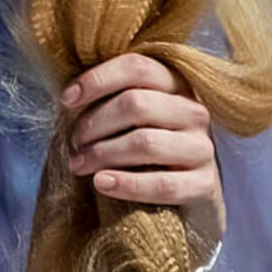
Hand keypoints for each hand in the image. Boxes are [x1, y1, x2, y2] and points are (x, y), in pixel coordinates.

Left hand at [62, 54, 225, 244]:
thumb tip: (69, 98)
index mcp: (175, 85)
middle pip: (136, 104)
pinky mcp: (205, 184)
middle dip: (94, 123)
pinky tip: (102, 182)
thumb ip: (109, 103)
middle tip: (73, 143)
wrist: (185, 204)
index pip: (137, 68)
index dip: (97, 80)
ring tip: (79, 165)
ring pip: (145, 142)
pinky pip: (162, 184)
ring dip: (103, 153)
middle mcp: (193, 111)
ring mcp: (202, 147)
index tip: (66, 99)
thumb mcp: (130, 122)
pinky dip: (127, 184)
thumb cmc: (145, 155)